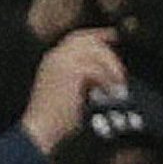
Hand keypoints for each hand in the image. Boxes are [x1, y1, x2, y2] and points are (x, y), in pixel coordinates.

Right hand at [16, 26, 126, 153]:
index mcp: (53, 59)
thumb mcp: (68, 92)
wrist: (41, 128)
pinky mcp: (70, 71)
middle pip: (88, 40)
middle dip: (108, 52)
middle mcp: (55, 56)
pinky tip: (111, 92)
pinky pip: (96, 69)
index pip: (77, 38)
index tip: (113, 36)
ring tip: (119, 83)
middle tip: (121, 70)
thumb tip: (106, 76)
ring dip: (111, 67)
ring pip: (95, 51)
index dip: (97, 35)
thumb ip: (84, 78)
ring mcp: (62, 62)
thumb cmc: (54, 118)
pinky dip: (107, 80)